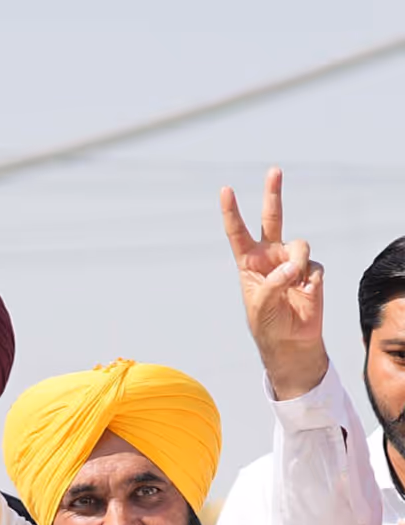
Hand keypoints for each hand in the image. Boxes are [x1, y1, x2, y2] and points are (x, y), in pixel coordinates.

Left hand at [221, 169, 327, 399]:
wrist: (290, 340)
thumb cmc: (267, 322)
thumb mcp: (259, 305)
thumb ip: (272, 284)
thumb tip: (292, 267)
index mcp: (248, 261)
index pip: (237, 232)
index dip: (232, 211)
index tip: (226, 189)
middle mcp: (270, 255)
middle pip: (272, 218)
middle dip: (273, 193)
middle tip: (274, 170)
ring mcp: (292, 261)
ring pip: (298, 244)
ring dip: (295, 262)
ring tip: (292, 282)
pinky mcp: (312, 270)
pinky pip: (313, 266)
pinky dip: (308, 279)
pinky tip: (304, 292)